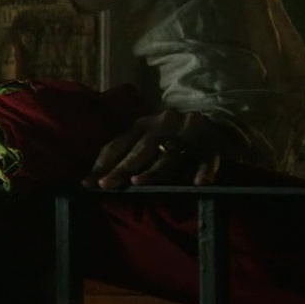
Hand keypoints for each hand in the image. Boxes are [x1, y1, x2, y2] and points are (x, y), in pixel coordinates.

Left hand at [83, 109, 246, 190]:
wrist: (217, 119)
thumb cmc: (172, 135)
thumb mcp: (147, 137)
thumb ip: (127, 153)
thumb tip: (99, 179)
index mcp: (143, 124)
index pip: (118, 144)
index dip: (103, 164)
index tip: (87, 184)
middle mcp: (163, 125)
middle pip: (140, 150)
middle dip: (122, 169)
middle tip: (106, 185)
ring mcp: (188, 133)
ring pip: (170, 155)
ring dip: (155, 170)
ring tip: (139, 183)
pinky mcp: (212, 145)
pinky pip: (208, 160)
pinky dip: (204, 171)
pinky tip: (199, 183)